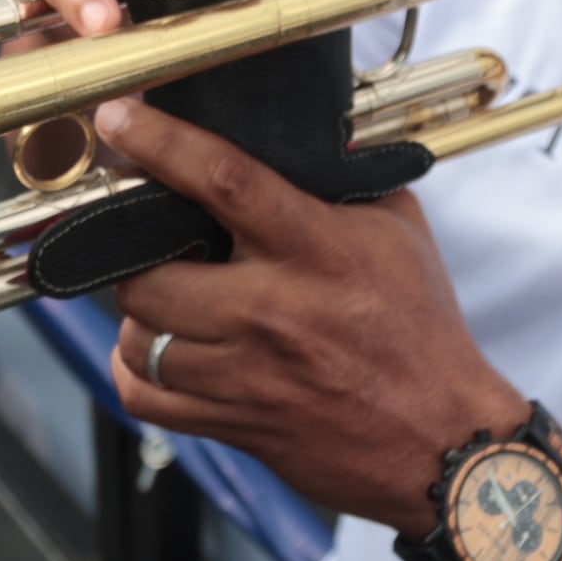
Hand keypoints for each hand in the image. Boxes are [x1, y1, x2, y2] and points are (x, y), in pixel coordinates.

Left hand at [103, 99, 520, 530]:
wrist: (442, 442)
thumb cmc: (420, 329)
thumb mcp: (398, 231)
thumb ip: (344, 179)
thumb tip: (295, 133)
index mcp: (317, 249)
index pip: (225, 181)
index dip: (162, 144)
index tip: (119, 118)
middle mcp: (274, 311)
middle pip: (152, 273)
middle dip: (133, 252)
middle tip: (147, 240)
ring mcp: (249, 375)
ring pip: (140, 337)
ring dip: (139, 312)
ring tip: (164, 297)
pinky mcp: (237, 425)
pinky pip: (146, 396)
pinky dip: (135, 370)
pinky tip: (157, 350)